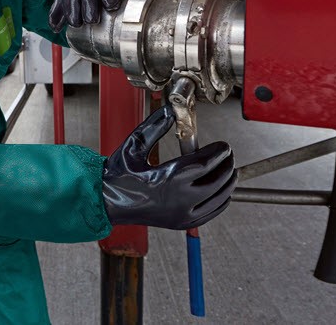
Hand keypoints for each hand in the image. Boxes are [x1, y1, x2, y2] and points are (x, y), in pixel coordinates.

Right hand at [102, 105, 236, 229]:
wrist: (107, 201)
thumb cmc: (117, 175)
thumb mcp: (134, 146)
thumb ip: (154, 127)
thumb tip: (169, 112)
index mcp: (168, 179)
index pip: (205, 163)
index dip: (219, 153)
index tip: (224, 145)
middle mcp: (178, 200)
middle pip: (217, 181)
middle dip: (227, 165)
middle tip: (228, 154)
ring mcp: (181, 215)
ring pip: (218, 199)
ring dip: (228, 183)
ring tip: (229, 170)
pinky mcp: (181, 223)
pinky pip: (212, 213)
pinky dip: (221, 201)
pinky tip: (222, 191)